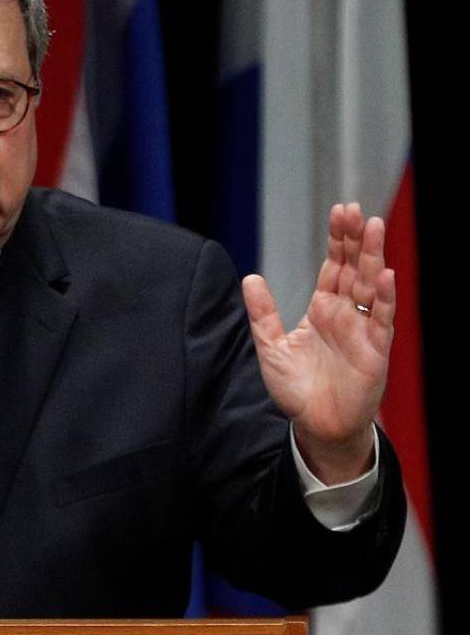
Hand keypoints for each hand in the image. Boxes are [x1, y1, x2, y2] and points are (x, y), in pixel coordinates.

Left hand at [241, 203, 394, 483]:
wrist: (315, 425)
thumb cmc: (296, 389)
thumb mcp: (270, 347)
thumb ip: (262, 313)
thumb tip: (250, 278)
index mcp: (322, 310)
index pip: (334, 267)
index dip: (337, 240)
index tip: (339, 212)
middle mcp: (345, 315)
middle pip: (353, 268)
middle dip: (354, 239)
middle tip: (353, 209)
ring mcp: (362, 330)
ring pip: (371, 286)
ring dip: (372, 257)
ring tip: (373, 227)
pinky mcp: (374, 350)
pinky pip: (382, 319)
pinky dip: (384, 297)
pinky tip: (384, 275)